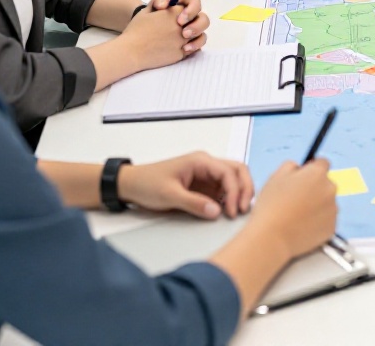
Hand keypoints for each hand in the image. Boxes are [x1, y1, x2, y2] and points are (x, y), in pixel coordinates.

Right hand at [119, 0, 207, 69]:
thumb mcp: (146, 10)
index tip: (182, 14)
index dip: (190, 7)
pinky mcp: (181, 54)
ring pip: (201, 37)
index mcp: (175, 12)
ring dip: (196, 37)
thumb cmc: (136, 30)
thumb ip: (160, 2)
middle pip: (203, 21)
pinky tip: (184, 47)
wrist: (131, 51)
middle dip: (199, 23)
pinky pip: (194, 50)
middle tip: (186, 29)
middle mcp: (182, 26)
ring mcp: (183, 41)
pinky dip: (191, 48)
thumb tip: (170, 2)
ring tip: (186, 38)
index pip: (193, 4)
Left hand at [119, 152, 255, 219]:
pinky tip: (228, 212)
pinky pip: (223, 190)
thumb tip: (217, 212)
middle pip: (237, 171)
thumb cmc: (147, 184)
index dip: (235, 191)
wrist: (130, 185)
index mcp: (200, 161)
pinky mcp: (203, 186)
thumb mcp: (169, 195)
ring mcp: (206, 175)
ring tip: (237, 212)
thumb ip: (194, 203)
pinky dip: (229, 200)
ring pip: (233, 180)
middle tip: (243, 210)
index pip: (228, 172)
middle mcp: (206, 165)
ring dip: (239, 194)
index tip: (233, 211)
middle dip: (244, 189)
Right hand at [250, 159, 339, 259]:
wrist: (271, 238)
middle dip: (314, 188)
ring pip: (327, 202)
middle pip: (325, 184)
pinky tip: (302, 225)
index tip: (305, 177)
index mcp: (317, 173)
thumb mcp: (276, 176)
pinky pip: (327, 220)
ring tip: (296, 214)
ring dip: (317, 205)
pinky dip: (318, 221)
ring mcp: (333, 209)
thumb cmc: (271, 207)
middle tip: (296, 198)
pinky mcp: (332, 227)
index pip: (322, 163)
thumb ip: (292, 165)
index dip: (311, 169)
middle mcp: (330, 189)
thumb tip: (299, 168)